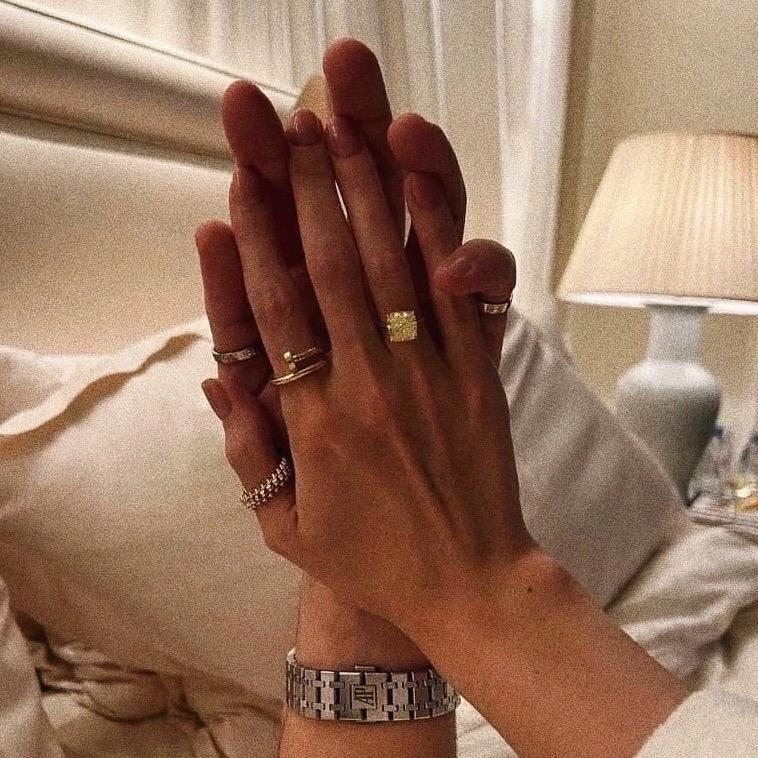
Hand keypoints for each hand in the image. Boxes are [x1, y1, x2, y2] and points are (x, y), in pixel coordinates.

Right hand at [199, 107, 524, 640]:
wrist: (469, 584)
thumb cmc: (373, 561)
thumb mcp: (286, 526)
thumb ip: (248, 450)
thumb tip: (218, 374)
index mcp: (314, 422)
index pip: (274, 314)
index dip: (254, 244)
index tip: (240, 188)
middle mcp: (367, 385)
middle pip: (330, 271)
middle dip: (310, 193)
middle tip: (294, 129)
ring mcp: (427, 377)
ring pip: (390, 271)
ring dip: (367, 196)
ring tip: (349, 134)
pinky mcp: (475, 377)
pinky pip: (457, 300)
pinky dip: (440, 240)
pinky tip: (423, 189)